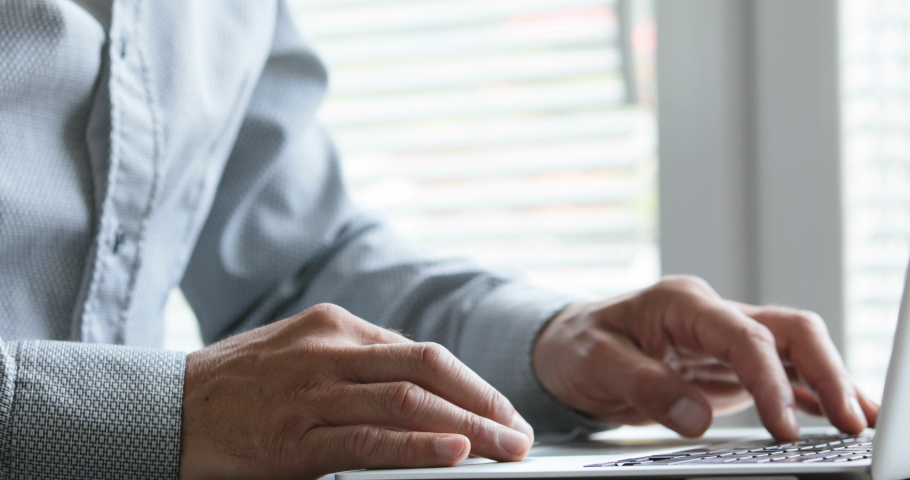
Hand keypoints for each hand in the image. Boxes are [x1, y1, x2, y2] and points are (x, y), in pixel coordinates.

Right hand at [179, 303, 532, 479]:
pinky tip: (454, 454)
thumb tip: (419, 385)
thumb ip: (355, 360)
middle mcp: (330, 352)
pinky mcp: (294, 439)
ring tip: (506, 449)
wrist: (167, 408)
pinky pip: (369, 442)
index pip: (422, 353)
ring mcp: (312, 393)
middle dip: (483, 403)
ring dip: (468, 428)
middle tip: (519, 433)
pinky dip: (417, 446)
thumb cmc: (239, 382)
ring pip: (408, 403)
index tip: (501, 409)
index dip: (471, 384)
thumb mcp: (300, 349)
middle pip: (427, 370)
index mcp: (336, 326)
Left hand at [532, 275, 878, 440]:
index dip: (770, 381)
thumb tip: (696, 419)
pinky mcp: (726, 365)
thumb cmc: (577, 346)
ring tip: (859, 422)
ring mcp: (723, 339)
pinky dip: (807, 393)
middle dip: (825, 372)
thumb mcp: (595, 362)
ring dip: (828, 381)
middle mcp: (711, 314)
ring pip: (792, 350)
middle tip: (850, 423)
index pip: (744, 336)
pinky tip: (831, 416)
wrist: (567, 346)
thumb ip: (644, 385)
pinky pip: (777, 372)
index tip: (783, 429)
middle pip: (787, 331)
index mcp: (682, 302)